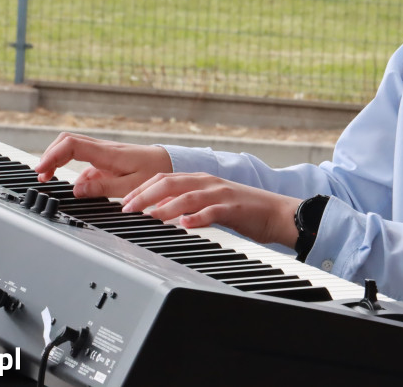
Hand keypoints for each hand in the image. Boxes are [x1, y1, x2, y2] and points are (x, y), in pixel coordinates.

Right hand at [34, 132, 171, 198]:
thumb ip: (103, 188)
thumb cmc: (155, 173)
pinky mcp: (105, 158)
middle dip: (49, 156)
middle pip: (67, 141)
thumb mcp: (130, 186)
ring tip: (48, 178)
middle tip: (41, 176)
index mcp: (107, 153)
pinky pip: (83, 159)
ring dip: (58, 160)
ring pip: (73, 148)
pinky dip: (72, 168)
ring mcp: (103, 152)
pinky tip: (73, 185)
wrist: (170, 163)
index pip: (71, 145)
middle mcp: (103, 148)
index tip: (41, 170)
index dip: (52, 155)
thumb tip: (77, 190)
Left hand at [122, 173, 301, 247]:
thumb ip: (187, 203)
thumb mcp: (211, 203)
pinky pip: (213, 211)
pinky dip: (198, 217)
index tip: (125, 203)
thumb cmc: (243, 211)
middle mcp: (208, 183)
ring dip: (166, 207)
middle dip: (145, 195)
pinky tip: (187, 224)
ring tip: (150, 217)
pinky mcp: (234, 209)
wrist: (278, 213)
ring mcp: (221, 194)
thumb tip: (159, 209)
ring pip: (188, 196)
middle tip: (128, 209)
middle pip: (170, 183)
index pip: (163, 179)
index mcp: (200, 180)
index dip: (142, 189)